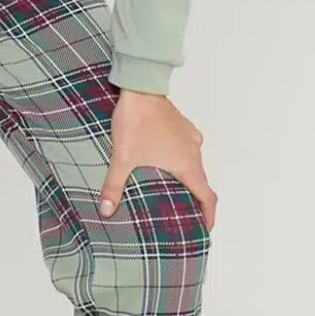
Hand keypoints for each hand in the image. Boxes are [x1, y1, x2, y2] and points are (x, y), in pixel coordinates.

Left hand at [99, 91, 216, 228]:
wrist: (141, 87)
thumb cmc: (135, 121)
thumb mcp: (122, 158)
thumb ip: (114, 186)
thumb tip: (106, 210)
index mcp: (186, 164)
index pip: (207, 196)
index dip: (209, 215)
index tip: (206, 227)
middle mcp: (193, 151)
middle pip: (202, 182)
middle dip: (195, 199)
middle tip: (185, 214)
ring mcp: (190, 137)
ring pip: (195, 164)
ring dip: (188, 178)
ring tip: (173, 190)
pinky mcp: (183, 126)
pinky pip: (188, 149)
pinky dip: (182, 160)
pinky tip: (164, 162)